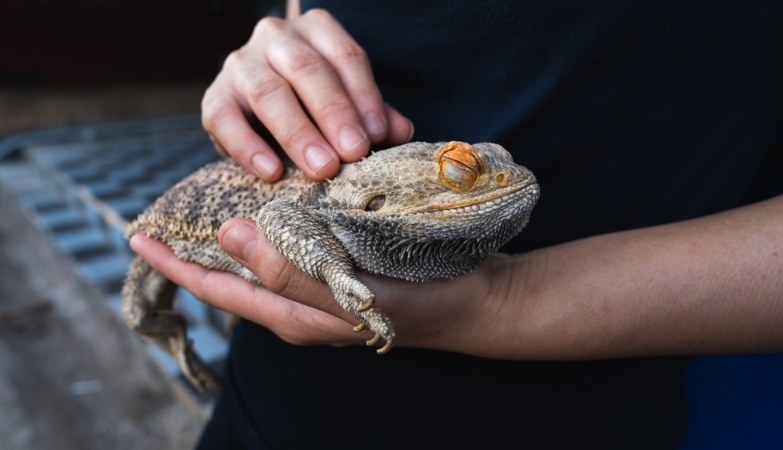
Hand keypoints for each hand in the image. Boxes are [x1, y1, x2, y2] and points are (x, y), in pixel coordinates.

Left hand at [129, 219, 522, 353]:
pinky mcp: (343, 267)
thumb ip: (291, 270)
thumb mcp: (352, 292)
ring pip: (266, 257)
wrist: (476, 301)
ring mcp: (322, 287)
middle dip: (201, 248)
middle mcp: (301, 304)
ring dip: (239, 230)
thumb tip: (231, 236)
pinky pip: (297, 244)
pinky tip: (280, 196)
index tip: (140, 237)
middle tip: (173, 213)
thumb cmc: (421, 302)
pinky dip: (281, 220)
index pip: (220, 289)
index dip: (177, 265)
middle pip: (236, 275)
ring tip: (214, 199)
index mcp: (294, 315)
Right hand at [202, 9, 413, 180]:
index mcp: (316, 30)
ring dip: (298, 133)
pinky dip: (248, 148)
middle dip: (334, 114)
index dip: (364, 96)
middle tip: (353, 154)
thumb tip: (401, 131)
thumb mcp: (350, 102)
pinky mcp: (215, 96)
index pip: (345, 57)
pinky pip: (226, 119)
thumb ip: (374, 115)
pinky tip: (272, 172)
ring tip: (322, 168)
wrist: (264, 110)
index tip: (379, 135)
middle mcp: (276, 37)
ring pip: (268, 92)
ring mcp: (241, 63)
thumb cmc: (317, 105)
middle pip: (307, 70)